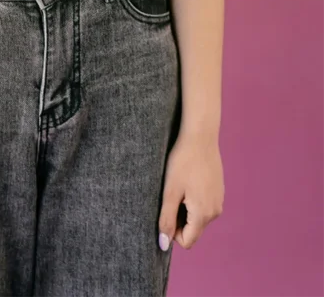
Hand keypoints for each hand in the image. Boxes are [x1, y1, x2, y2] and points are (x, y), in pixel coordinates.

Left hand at [159, 134, 223, 250]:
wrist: (201, 137)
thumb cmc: (182, 162)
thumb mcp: (170, 191)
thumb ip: (167, 219)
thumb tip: (163, 246)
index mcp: (203, 215)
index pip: (187, 241)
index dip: (173, 231)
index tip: (166, 208)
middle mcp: (215, 212)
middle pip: (193, 230)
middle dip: (180, 219)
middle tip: (172, 194)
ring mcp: (219, 202)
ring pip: (198, 218)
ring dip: (186, 209)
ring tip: (181, 186)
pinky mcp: (219, 192)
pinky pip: (205, 206)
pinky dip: (194, 200)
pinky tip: (190, 180)